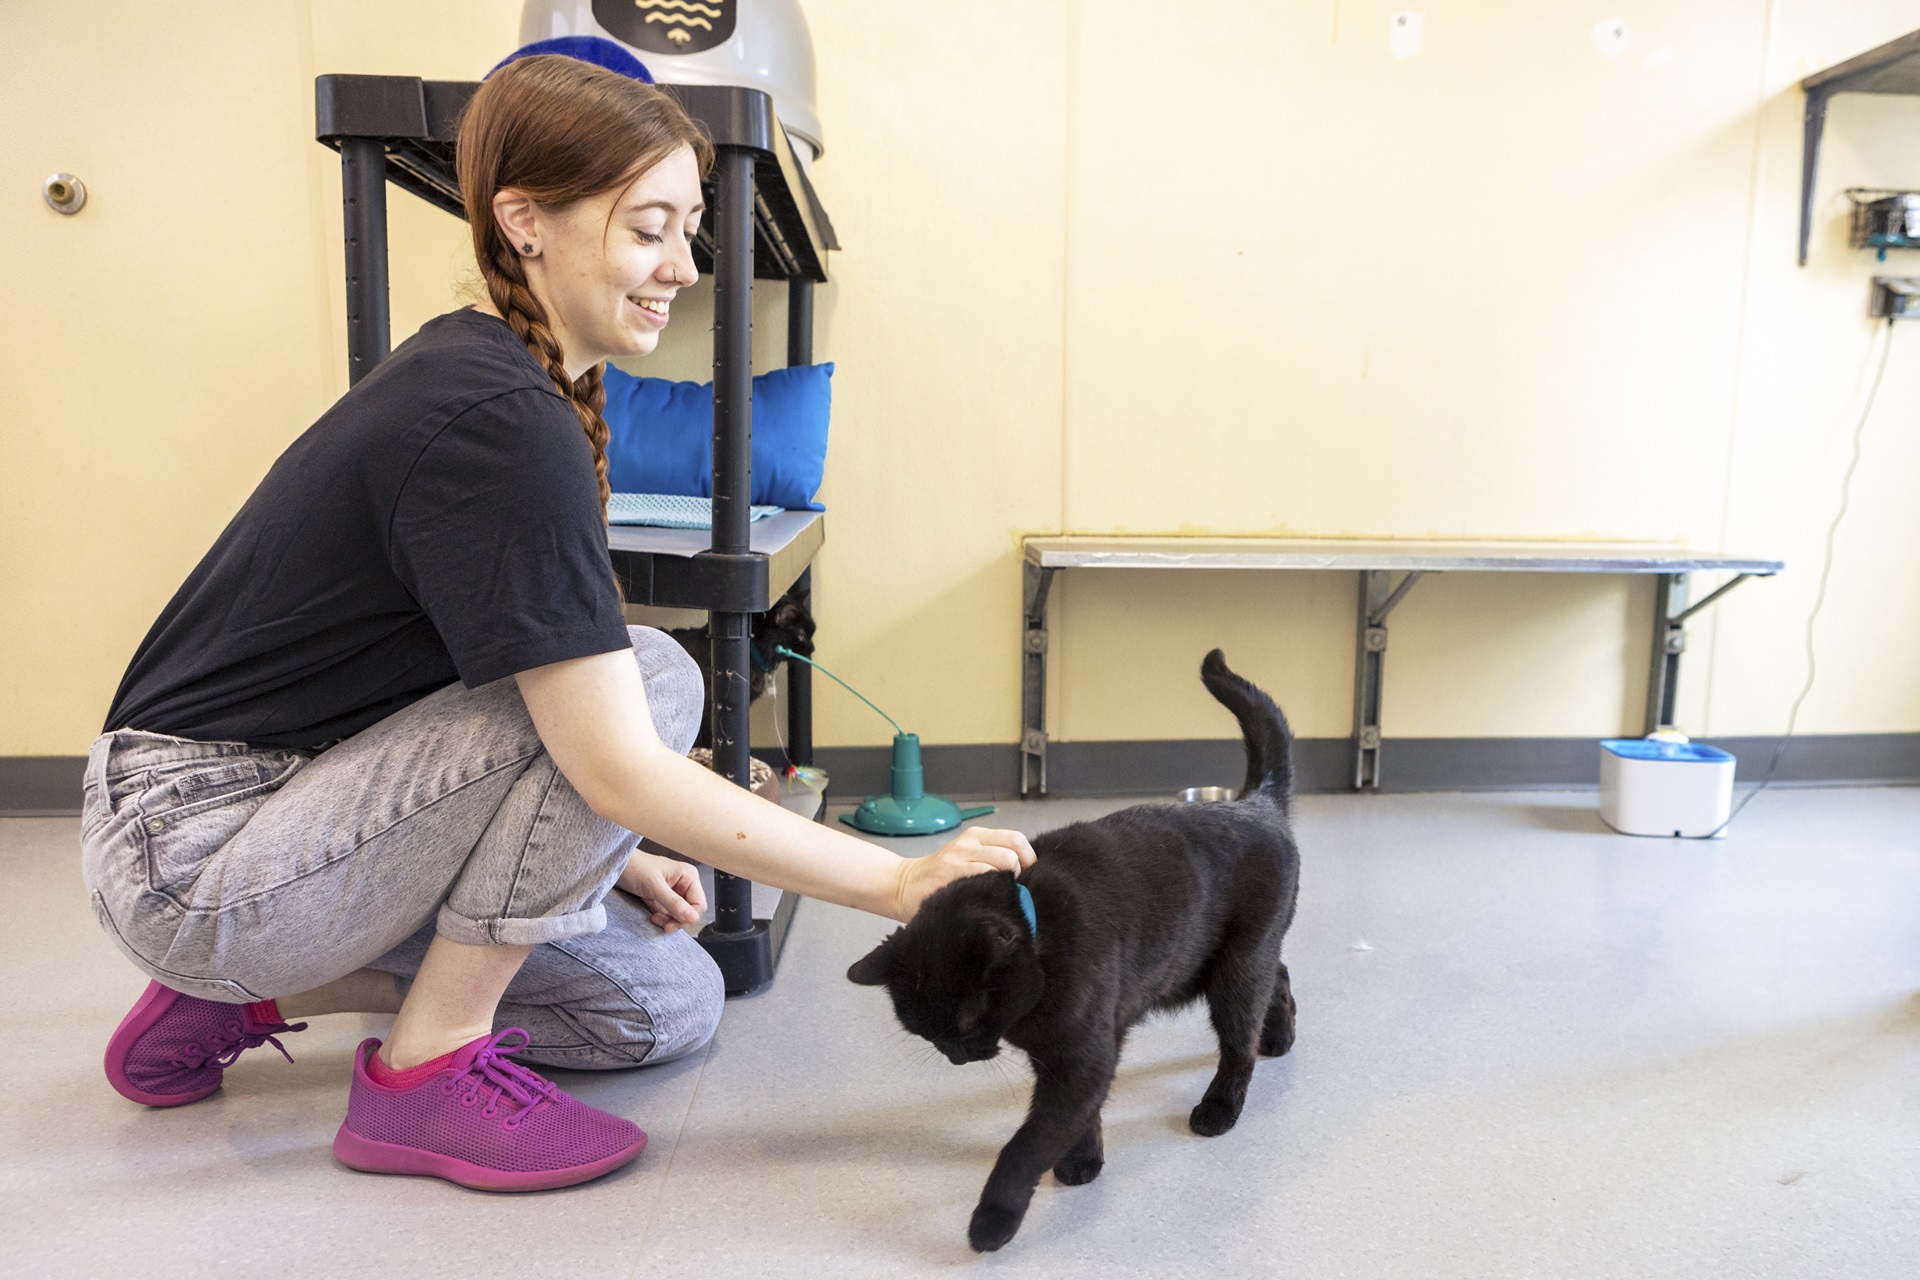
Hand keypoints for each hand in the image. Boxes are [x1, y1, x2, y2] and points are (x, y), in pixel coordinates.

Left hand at [617, 848, 707, 932]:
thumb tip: (692, 917)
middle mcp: (684, 884)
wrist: (616, 866)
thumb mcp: (654, 886)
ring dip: (668, 920)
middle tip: (663, 924)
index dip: (687, 917)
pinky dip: (662, 918)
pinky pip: (669, 914)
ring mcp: (674, 892)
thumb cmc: (635, 867)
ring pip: (680, 915)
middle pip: (690, 911)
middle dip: (676, 920)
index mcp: (688, 876)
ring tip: (654, 917)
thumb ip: (673, 902)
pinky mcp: (664, 898)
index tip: (672, 924)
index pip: (699, 904)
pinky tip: (652, 914)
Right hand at [891, 827, 1037, 921]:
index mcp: (977, 836)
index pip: (1017, 839)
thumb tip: (1027, 874)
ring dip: (1010, 884)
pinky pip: (984, 876)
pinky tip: (988, 900)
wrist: (904, 885)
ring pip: (1003, 862)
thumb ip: (993, 859)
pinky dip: (994, 889)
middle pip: (1014, 852)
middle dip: (1022, 874)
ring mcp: (959, 857)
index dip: (1029, 860)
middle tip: (1015, 890)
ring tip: (1001, 896)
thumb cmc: (942, 876)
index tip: (1027, 878)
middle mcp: (969, 842)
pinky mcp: (950, 874)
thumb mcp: (968, 858)